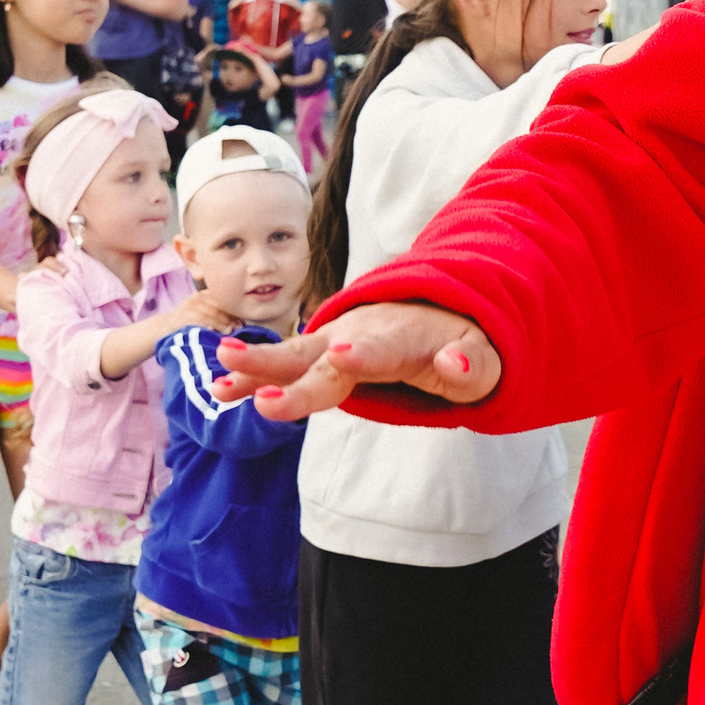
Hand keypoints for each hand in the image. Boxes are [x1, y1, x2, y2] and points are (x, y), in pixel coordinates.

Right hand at [217, 301, 499, 417]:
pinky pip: (284, 364)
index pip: (380, 349)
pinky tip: (219, 390)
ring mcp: (334, 340)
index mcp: (401, 338)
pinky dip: (252, 375)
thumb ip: (473, 367)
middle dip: (289, 372)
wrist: (438, 308)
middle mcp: (359, 334)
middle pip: (321, 357)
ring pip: (294, 355)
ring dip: (258, 366)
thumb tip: (453, 364)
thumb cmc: (462, 341)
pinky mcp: (319, 352)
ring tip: (221, 378)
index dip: (362, 355)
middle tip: (262, 396)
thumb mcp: (485, 361)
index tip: (341, 359)